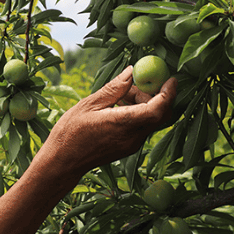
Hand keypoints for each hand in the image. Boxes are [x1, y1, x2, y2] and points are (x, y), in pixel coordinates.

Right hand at [37, 66, 176, 180]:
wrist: (63, 161)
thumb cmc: (71, 131)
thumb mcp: (90, 104)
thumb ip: (114, 88)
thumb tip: (132, 72)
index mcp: (122, 124)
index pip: (156, 109)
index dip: (168, 93)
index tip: (171, 78)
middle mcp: (132, 137)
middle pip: (160, 115)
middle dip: (156, 95)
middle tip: (137, 82)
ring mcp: (132, 145)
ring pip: (152, 120)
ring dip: (145, 103)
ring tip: (120, 95)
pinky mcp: (129, 147)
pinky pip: (142, 127)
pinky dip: (138, 113)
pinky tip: (118, 106)